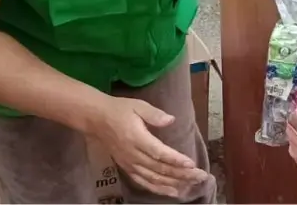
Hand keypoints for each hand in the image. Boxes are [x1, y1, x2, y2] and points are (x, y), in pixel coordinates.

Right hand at [87, 96, 208, 196]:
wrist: (96, 119)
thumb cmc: (119, 110)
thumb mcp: (137, 105)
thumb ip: (154, 114)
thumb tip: (171, 120)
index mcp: (136, 138)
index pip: (159, 153)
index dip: (175, 160)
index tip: (191, 164)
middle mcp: (132, 154)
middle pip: (159, 168)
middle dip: (181, 174)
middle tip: (200, 176)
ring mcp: (129, 163)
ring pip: (153, 178)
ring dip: (172, 184)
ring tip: (190, 186)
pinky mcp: (126, 168)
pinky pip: (143, 182)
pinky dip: (157, 188)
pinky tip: (171, 191)